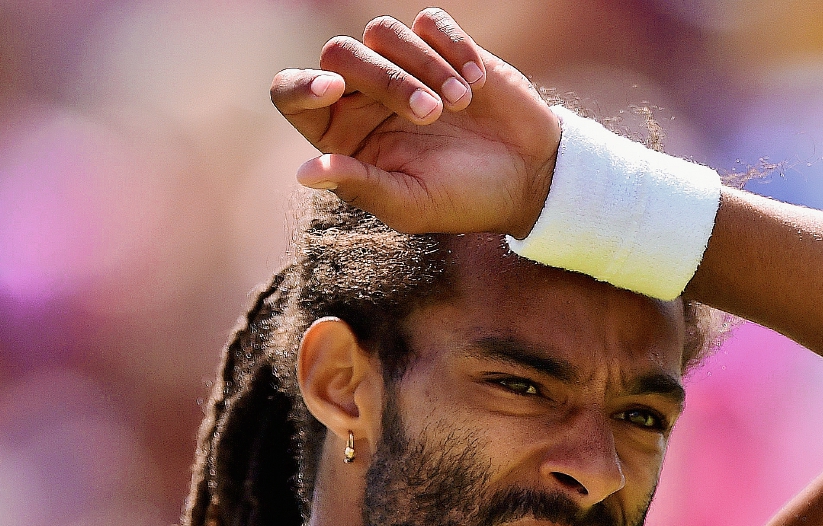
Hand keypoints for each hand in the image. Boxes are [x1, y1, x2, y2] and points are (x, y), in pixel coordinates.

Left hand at [270, 8, 560, 237]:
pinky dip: (452, 47)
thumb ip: (360, 187)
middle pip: (340, 53)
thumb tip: (305, 174)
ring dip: (424, 66)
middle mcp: (364, 96)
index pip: (292, 95)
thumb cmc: (465, 200)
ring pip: (384, 32)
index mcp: (343, 136)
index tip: (333, 89)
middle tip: (431, 114)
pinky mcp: (442, 47)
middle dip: (385, 79)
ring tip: (461, 104)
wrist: (529, 177)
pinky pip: (429, 23)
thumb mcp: (411, 205)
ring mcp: (403, 67)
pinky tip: (478, 83)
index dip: (301, 85)